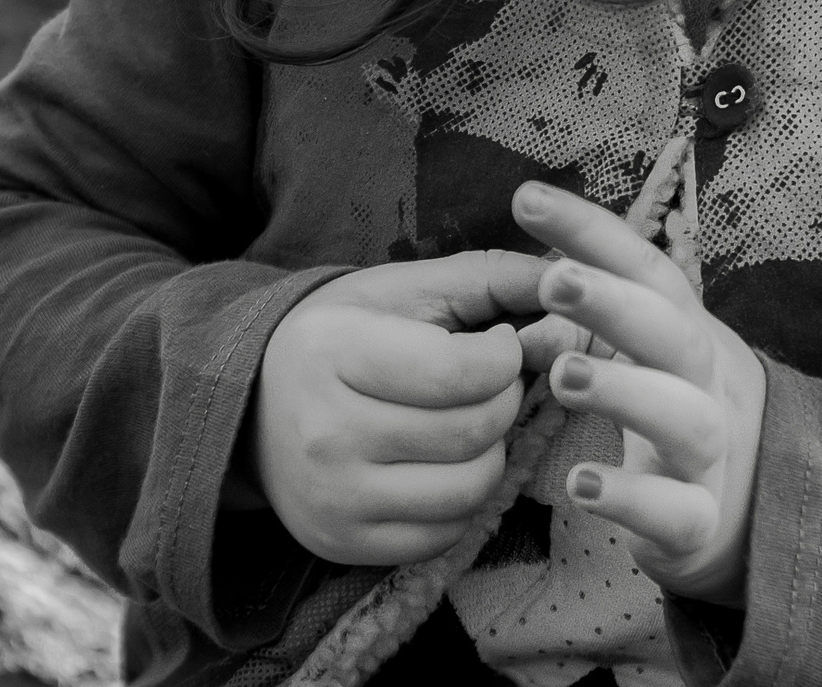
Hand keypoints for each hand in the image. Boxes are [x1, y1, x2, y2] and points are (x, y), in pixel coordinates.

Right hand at [252, 251, 545, 564]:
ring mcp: (332, 498)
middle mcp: (325, 432)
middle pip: (473, 431)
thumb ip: (490, 276)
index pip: (462, 371)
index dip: (506, 355)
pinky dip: (465, 498)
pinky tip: (445, 463)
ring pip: (469, 488)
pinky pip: (446, 534)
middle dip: (505, 400)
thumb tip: (565, 277)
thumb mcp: (406, 288)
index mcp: (334, 351)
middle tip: (488, 383)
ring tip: (470, 421)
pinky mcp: (343, 544)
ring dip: (492, 451)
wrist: (256, 405)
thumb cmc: (347, 334)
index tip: (496, 342)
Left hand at [512, 180, 765, 606]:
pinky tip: (580, 487)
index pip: (644, 268)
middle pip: (671, 332)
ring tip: (563, 377)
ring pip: (684, 418)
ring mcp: (710, 451)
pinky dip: (632, 499)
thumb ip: (602, 301)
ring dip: (626, 392)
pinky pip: (676, 511)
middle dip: (615, 303)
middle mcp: (705, 379)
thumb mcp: (653, 344)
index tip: (526, 198)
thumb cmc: (679, 403)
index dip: (591, 231)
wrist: (756, 499)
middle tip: (554, 280)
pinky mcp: (700, 520)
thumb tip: (523, 243)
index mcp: (684, 328)